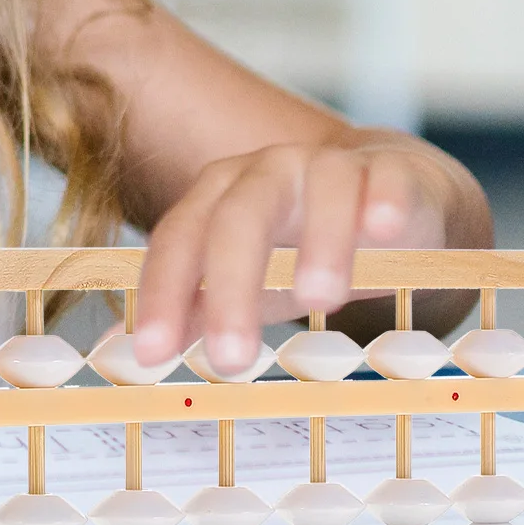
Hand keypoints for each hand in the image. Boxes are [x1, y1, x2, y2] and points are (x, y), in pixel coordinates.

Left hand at [132, 138, 457, 375]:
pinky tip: (385, 229)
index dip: (163, 293)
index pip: (180, 238)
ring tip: (321, 300)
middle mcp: (268, 173)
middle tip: (231, 358)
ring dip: (319, 241)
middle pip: (238, 216)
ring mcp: (331, 166)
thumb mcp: (255, 282)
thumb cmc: (309, 244)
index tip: (152, 354)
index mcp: (221, 197)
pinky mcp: (392, 170)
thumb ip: (200, 307)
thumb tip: (130, 351)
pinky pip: (387, 178)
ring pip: (318, 188)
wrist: (393, 198)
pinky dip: (384, 199)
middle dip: (230, 287)